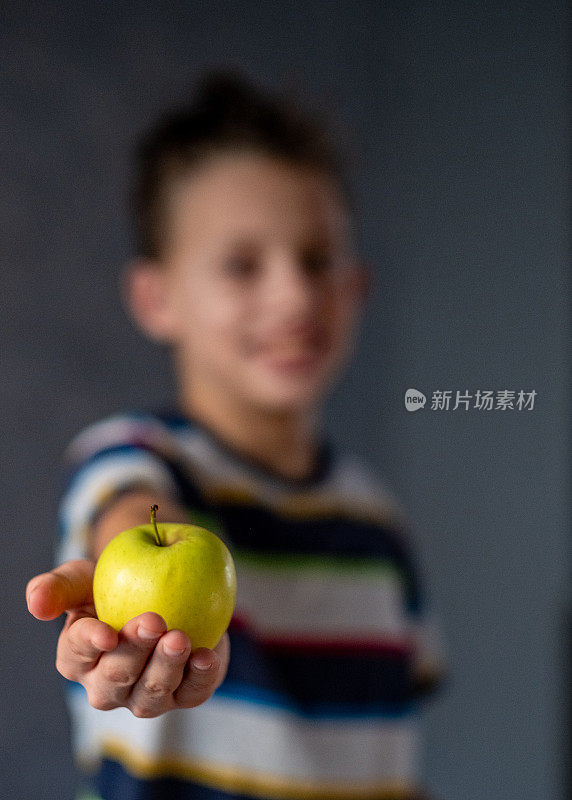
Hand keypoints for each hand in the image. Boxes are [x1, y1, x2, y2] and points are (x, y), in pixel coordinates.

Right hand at [26, 559, 228, 717]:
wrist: (162, 587)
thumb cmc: (114, 583)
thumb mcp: (84, 576)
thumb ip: (59, 585)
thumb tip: (36, 602)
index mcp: (77, 658)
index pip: (77, 655)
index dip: (91, 644)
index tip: (108, 632)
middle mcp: (107, 686)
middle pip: (116, 678)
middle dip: (135, 652)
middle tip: (154, 622)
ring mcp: (145, 696)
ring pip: (151, 695)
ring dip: (166, 668)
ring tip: (179, 638)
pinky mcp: (184, 694)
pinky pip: (192, 694)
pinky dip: (200, 678)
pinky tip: (207, 656)